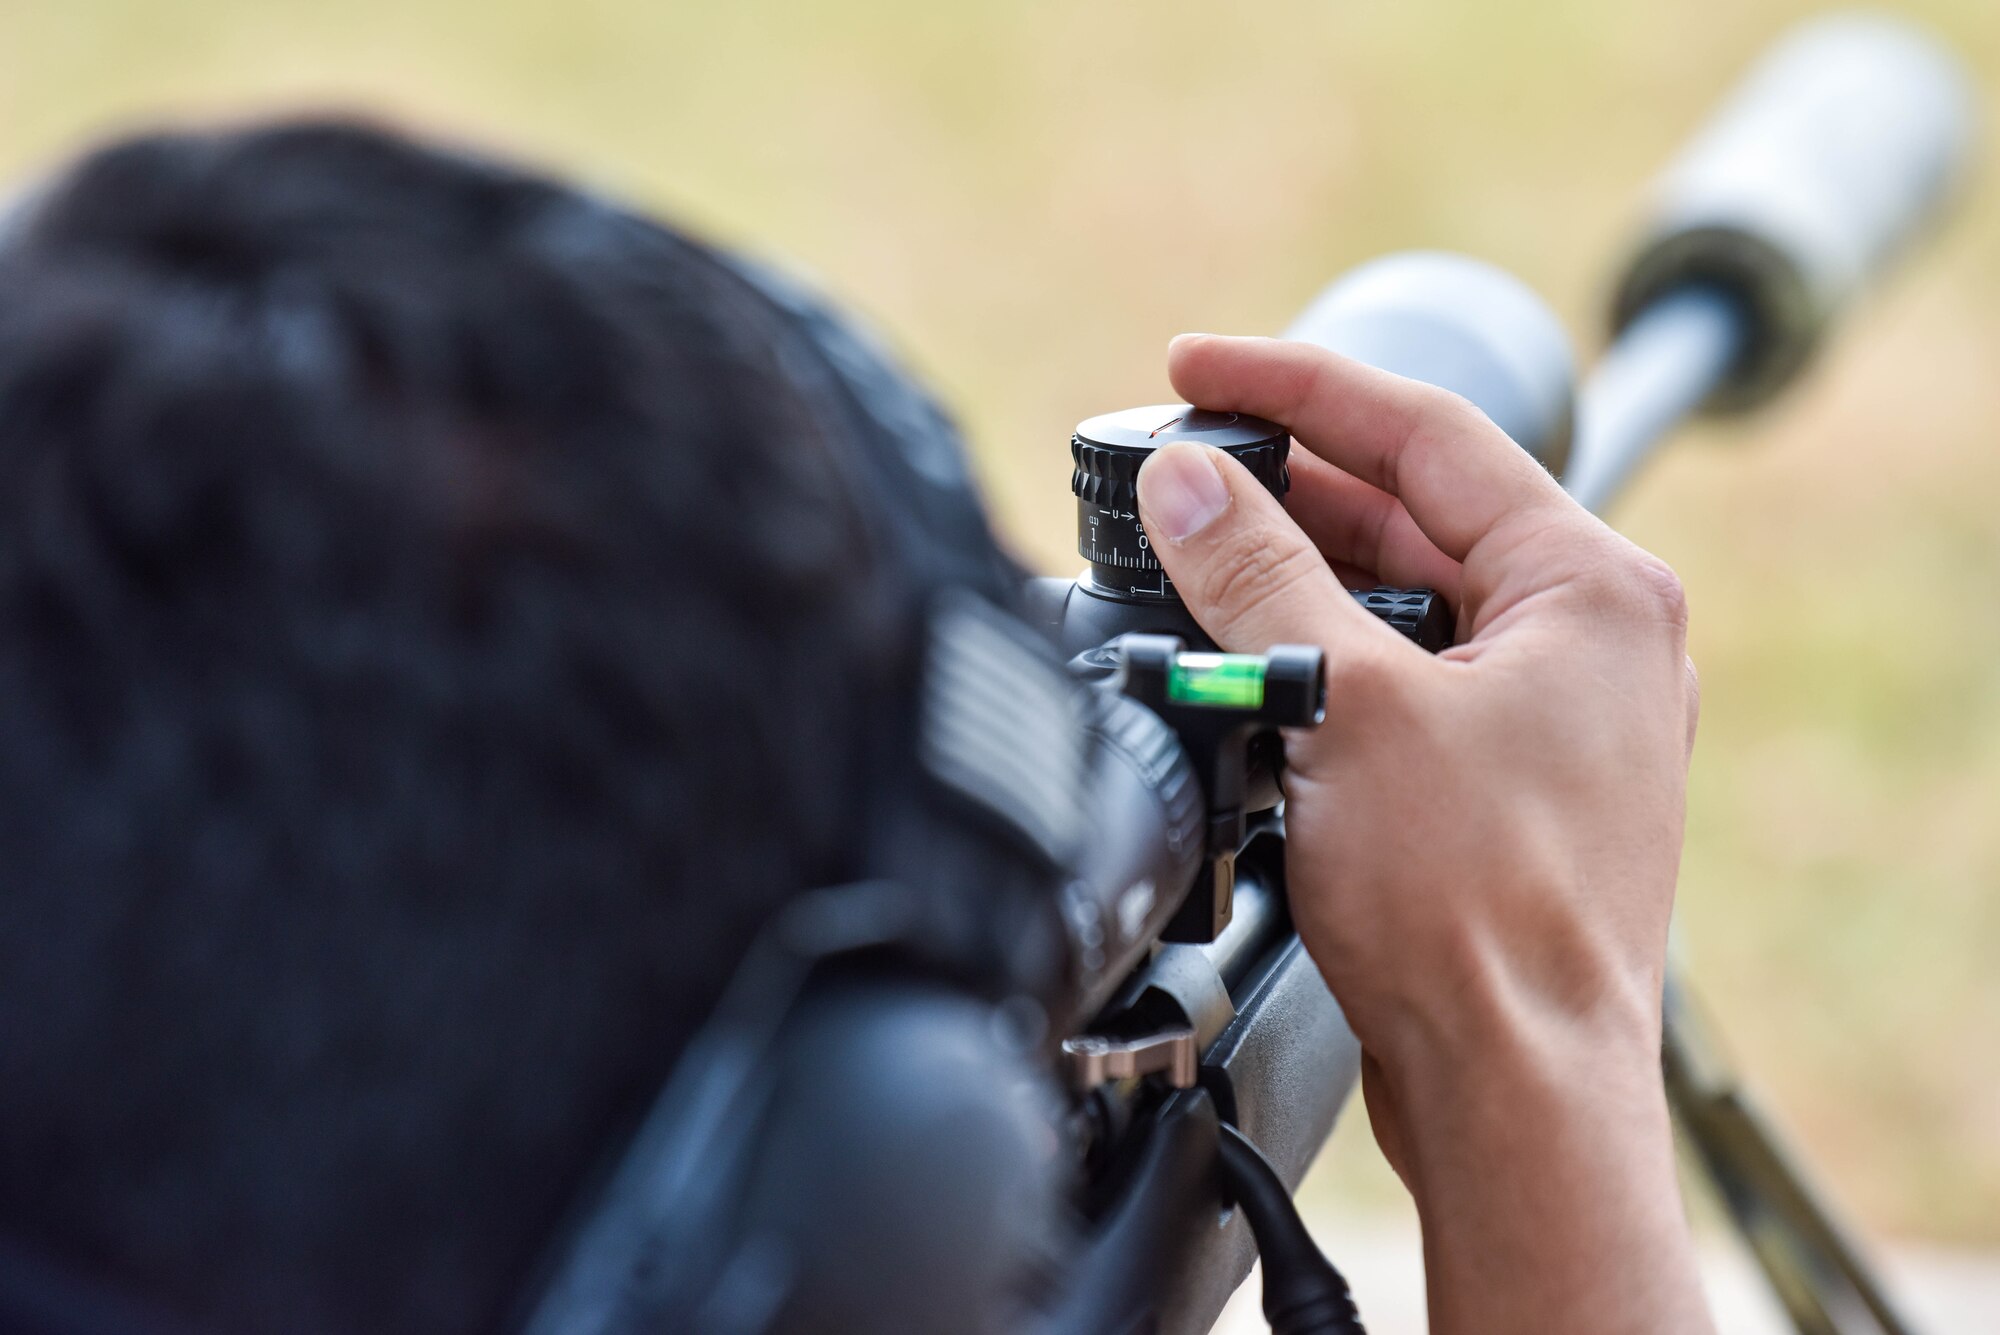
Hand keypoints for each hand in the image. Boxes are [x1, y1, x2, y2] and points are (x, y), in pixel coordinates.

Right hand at [1136, 334, 1711, 1334]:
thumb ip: (1259, 577)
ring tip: (1195, 562)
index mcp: (1594, 586)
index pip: (1426, 431)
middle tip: (1181, 470)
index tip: (1196, 365)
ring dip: (1300, 577)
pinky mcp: (1508, 787)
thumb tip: (1191, 480)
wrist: (1514, 1092)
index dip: (1296, 386)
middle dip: (1290, 487)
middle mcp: (1593, 640)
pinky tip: (1250, 671)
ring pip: (1408, 601)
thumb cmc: (1473, 912)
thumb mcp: (1344, 707)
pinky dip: (1326, 661)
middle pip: (1418, 512)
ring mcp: (1557, 718)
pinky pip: (1406, 681)